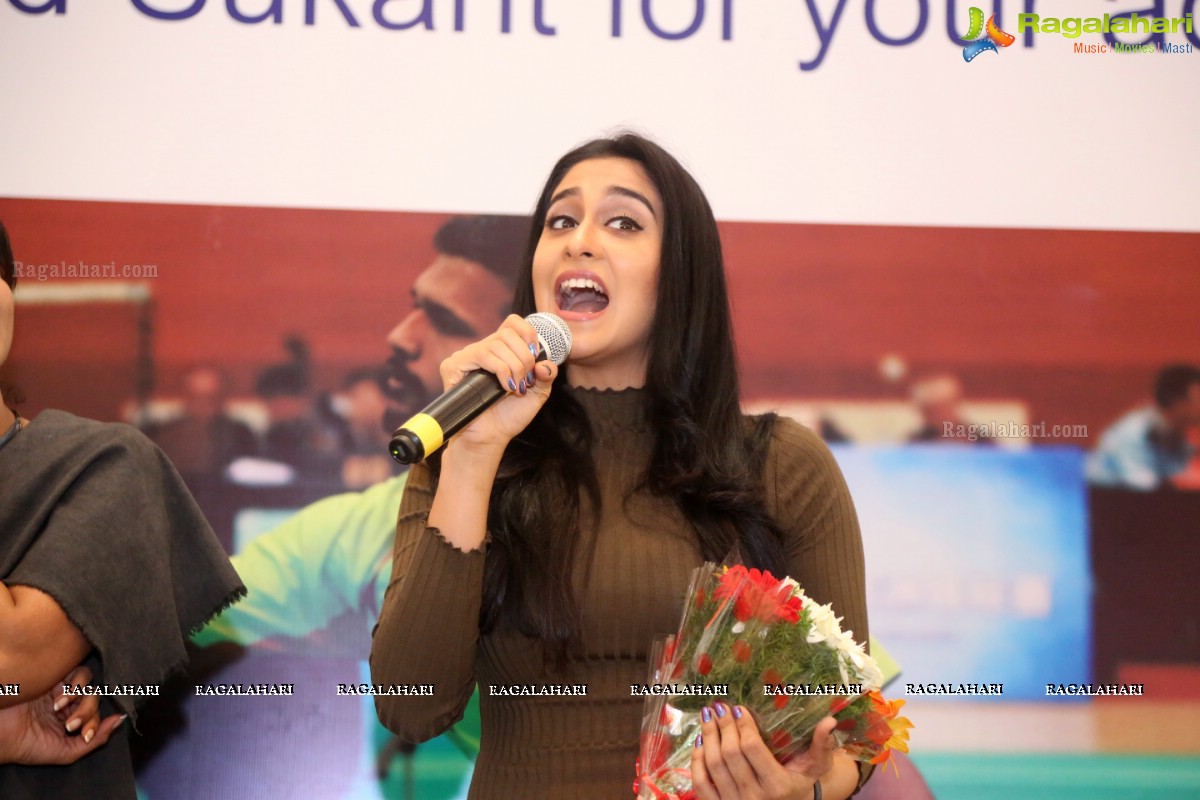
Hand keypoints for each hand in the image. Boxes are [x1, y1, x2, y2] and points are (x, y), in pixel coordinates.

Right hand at [0, 665, 126, 764]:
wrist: (1, 736)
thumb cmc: (30, 747)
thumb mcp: (67, 752)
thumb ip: (96, 739)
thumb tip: (122, 720)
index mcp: (71, 721)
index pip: (96, 715)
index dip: (95, 724)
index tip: (83, 735)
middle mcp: (68, 704)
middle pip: (94, 698)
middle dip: (87, 713)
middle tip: (70, 725)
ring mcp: (59, 690)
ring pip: (88, 684)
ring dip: (81, 698)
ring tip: (60, 709)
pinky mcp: (51, 678)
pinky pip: (75, 674)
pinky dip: (73, 686)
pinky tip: (58, 700)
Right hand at [438, 314, 558, 452]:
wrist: (491, 437)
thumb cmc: (510, 416)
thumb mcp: (538, 393)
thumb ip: (546, 375)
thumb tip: (545, 362)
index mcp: (502, 351)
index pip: (513, 322)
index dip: (527, 333)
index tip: (535, 355)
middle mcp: (483, 350)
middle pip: (508, 333)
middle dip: (524, 357)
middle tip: (526, 381)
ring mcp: (467, 356)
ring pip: (496, 343)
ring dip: (514, 367)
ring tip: (516, 388)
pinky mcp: (454, 366)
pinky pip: (483, 355)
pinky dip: (500, 370)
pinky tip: (505, 388)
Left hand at [691, 703, 837, 799]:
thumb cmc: (799, 787)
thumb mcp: (815, 769)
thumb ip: (822, 746)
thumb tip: (829, 720)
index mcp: (778, 786)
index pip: (752, 749)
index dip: (742, 725)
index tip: (737, 707)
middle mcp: (754, 798)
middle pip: (730, 754)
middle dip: (722, 726)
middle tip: (718, 706)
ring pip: (713, 765)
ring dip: (707, 737)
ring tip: (707, 717)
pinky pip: (701, 784)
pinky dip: (696, 760)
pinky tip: (699, 742)